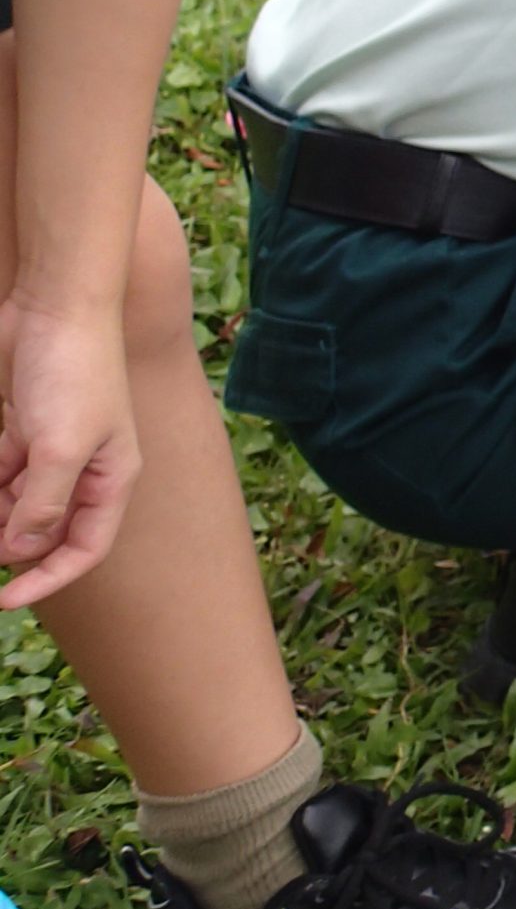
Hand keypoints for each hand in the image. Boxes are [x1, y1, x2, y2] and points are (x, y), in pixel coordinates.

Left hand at [0, 296, 141, 607]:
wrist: (55, 308)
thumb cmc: (74, 374)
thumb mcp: (58, 449)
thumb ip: (40, 506)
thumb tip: (19, 553)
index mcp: (111, 477)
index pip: (85, 547)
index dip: (48, 578)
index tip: (4, 599)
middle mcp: (84, 468)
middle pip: (47, 530)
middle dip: (11, 548)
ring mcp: (50, 449)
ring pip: (15, 504)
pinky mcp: (20, 430)